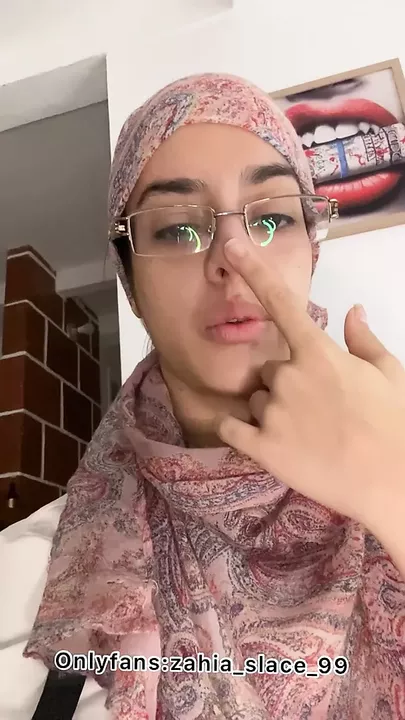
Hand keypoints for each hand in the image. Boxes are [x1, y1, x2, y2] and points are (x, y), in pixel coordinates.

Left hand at [216, 238, 404, 535]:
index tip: (230, 245)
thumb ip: (363, 339)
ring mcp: (272, 412)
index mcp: (318, 353)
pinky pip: (232, 427)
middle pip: (268, 369)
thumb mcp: (389, 374)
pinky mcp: (261, 447)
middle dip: (284, 382)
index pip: (280, 303)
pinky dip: (238, 428)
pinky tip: (259, 438)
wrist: (392, 482)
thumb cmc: (395, 424)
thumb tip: (352, 308)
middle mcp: (288, 376)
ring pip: (255, 398)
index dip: (253, 270)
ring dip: (270, 408)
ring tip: (304, 432)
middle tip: (315, 408)